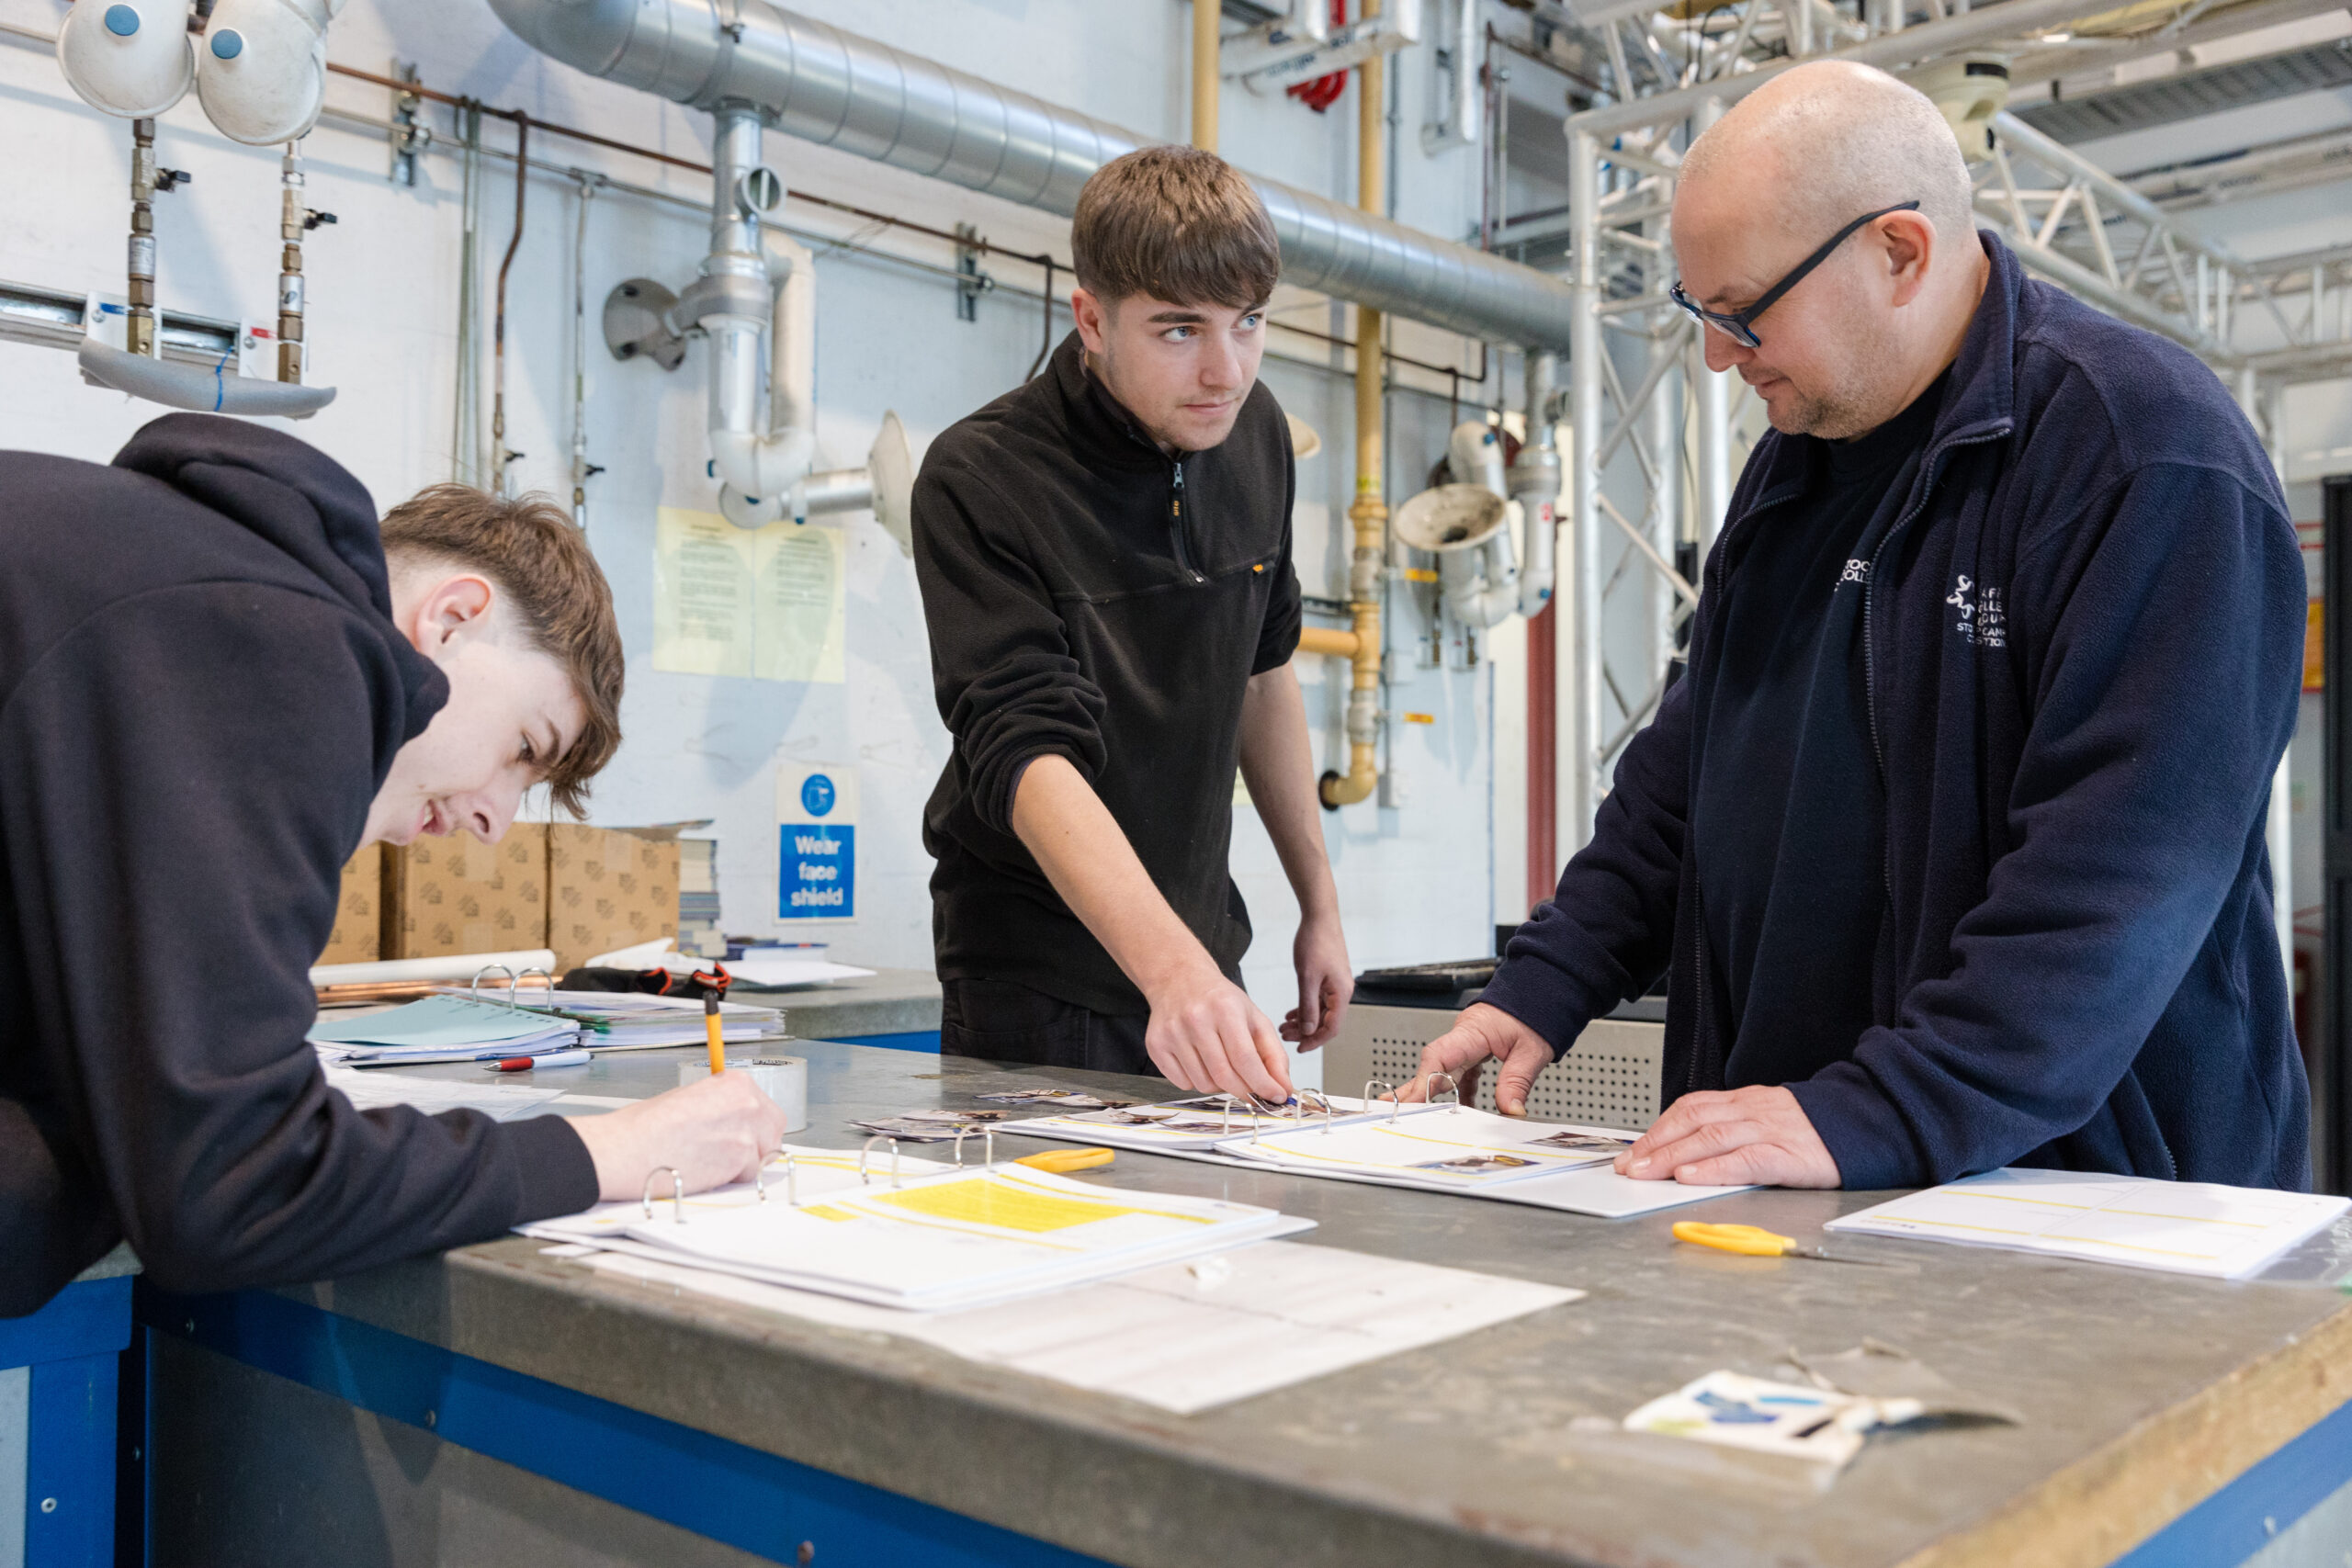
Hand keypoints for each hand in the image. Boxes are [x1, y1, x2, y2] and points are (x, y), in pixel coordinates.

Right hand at [568, 1071, 793, 1201]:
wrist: (628, 1149)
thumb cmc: (647, 1126)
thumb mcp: (691, 1099)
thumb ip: (721, 1107)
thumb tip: (734, 1123)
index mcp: (736, 1083)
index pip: (764, 1108)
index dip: (752, 1126)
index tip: (738, 1134)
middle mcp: (749, 1103)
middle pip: (773, 1131)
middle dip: (757, 1145)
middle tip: (730, 1155)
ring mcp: (748, 1131)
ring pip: (762, 1155)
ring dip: (742, 1164)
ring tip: (709, 1161)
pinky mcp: (741, 1159)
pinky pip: (748, 1175)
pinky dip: (730, 1179)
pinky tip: (705, 1171)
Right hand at [1144, 961, 1291, 1103]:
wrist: (1179, 979)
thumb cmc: (1219, 1000)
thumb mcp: (1254, 1018)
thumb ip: (1274, 1054)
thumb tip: (1283, 1089)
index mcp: (1224, 1008)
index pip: (1245, 1058)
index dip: (1263, 1084)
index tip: (1276, 1096)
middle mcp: (1195, 1019)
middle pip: (1224, 1075)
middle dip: (1244, 1091)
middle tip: (1253, 1092)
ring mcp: (1172, 1033)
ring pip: (1203, 1084)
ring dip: (1219, 1085)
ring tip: (1221, 1063)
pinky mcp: (1156, 1045)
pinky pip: (1183, 1083)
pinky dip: (1197, 1081)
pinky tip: (1200, 1061)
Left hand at [1281, 912, 1351, 1049]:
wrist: (1320, 917)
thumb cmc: (1316, 942)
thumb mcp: (1307, 978)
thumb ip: (1308, 1006)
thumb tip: (1308, 1030)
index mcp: (1341, 993)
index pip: (1331, 1027)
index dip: (1315, 1041)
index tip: (1299, 1048)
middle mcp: (1342, 991)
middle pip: (1326, 1021)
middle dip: (1305, 1031)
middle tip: (1285, 1035)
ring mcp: (1336, 984)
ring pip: (1321, 1011)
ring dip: (1304, 1021)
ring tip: (1285, 1025)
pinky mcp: (1329, 978)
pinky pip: (1319, 1000)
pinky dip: (1306, 1008)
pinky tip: (1292, 1012)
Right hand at [1403, 1003, 1551, 1114]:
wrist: (1540, 991)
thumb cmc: (1534, 1012)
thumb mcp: (1531, 1050)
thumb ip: (1517, 1082)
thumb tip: (1511, 1110)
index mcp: (1471, 1031)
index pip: (1438, 1057)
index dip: (1422, 1081)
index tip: (1412, 1101)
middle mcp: (1463, 1038)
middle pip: (1431, 1066)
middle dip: (1412, 1088)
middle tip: (1390, 1106)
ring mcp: (1467, 1045)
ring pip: (1442, 1071)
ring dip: (1430, 1093)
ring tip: (1413, 1113)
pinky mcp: (1475, 1052)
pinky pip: (1461, 1075)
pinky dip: (1459, 1093)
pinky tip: (1460, 1110)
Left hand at [1613, 1085, 1840, 1186]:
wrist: (1868, 1124)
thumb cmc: (1815, 1131)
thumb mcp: (1768, 1121)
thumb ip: (1733, 1130)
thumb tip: (1687, 1153)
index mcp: (1745, 1102)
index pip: (1690, 1108)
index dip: (1658, 1129)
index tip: (1633, 1151)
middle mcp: (1753, 1111)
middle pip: (1692, 1122)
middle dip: (1655, 1145)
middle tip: (1628, 1167)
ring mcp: (1771, 1130)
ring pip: (1712, 1138)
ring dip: (1673, 1156)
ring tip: (1647, 1173)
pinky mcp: (1790, 1155)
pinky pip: (1747, 1159)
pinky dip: (1715, 1168)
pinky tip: (1693, 1177)